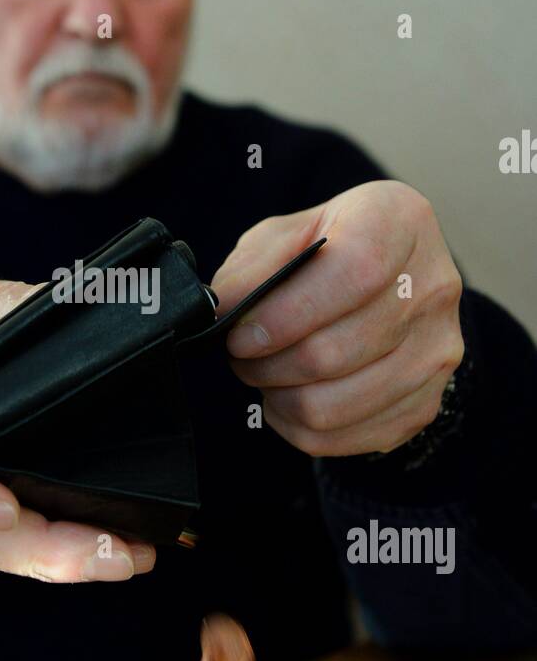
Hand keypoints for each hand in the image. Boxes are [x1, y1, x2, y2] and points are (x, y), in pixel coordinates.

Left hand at [211, 181, 464, 456]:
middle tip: (241, 354)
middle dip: (268, 363)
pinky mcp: (426, 403)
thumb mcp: (287, 234)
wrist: (387, 280)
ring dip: (279, 398)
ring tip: (264, 373)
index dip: (287, 313)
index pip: (354, 273)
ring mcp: (437, 351)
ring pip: (335, 404)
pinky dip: (299, 426)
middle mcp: (433, 288)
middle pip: (337, 351)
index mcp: (400, 223)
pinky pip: (345, 437)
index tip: (241, 333)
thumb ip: (253, 266)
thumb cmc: (329, 251)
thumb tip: (222, 306)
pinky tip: (290, 396)